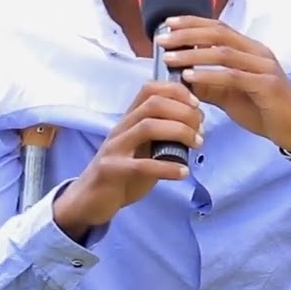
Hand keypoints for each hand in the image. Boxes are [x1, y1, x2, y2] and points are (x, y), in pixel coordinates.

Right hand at [52, 81, 202, 240]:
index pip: (150, 89)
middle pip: (153, 104)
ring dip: (179, 132)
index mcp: (130, 119)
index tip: (197, 105)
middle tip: (201, 130)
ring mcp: (115, 148)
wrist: (89, 200)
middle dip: (184, 112)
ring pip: (148, 127)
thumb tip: (196, 126)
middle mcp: (121, 128)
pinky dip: (167, 168)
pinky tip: (183, 173)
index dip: (177, 91)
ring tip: (197, 145)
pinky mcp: (111, 170)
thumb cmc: (122, 172)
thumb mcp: (144, 149)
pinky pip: (142, 165)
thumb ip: (163, 136)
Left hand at [158, 16, 290, 153]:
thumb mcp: (231, 95)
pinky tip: (190, 76)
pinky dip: (209, 75)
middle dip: (187, 35)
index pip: (219, 28)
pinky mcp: (267, 85)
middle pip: (219, 34)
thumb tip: (180, 77)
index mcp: (251, 50)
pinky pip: (233, 76)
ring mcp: (265, 67)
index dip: (192, 23)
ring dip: (193, 54)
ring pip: (224, 53)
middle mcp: (259, 53)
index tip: (167, 24)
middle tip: (163, 39)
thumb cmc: (265, 110)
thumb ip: (209, 84)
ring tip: (170, 58)